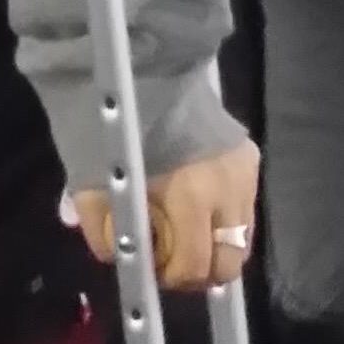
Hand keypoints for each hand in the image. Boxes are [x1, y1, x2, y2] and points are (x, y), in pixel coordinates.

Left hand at [72, 141, 260, 293]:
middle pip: (230, 263)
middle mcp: (229, 190)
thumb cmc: (109, 128)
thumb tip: (121, 258)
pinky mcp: (250, 157)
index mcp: (191, 198)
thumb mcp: (92, 185)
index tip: (150, 266)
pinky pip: (243, 206)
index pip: (195, 265)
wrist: (140, 68)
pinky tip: (195, 200)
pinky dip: (221, 215)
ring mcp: (245, 173)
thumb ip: (106, 232)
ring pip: (241, 237)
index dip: (171, 276)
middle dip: (198, 269)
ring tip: (181, 226)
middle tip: (169, 256)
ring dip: (212, 243)